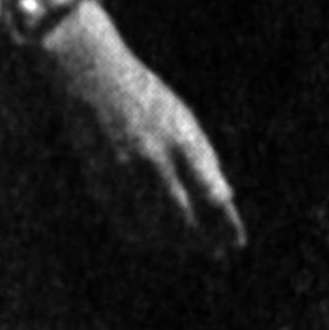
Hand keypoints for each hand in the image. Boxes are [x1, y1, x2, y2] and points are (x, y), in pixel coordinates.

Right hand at [36, 11, 244, 264]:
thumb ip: (204, 158)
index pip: (214, 197)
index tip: (236, 244)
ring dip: (173, 243)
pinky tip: (153, 239)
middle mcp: (156, 160)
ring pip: (154, 228)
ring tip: (185, 248)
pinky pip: (124, 222)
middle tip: (215, 254)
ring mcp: (125, 173)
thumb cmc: (145, 95)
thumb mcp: (183, 119)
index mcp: (184, 142)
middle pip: (186, 220)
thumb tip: (224, 199)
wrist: (92, 74)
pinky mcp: (100, 180)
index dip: (228, 226)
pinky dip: (142, 236)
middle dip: (203, 243)